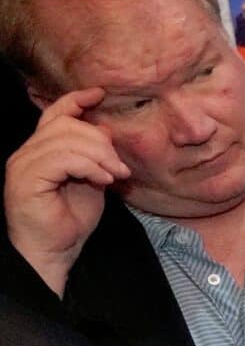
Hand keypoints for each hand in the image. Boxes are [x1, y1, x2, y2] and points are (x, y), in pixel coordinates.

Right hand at [5, 87, 124, 296]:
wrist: (56, 251)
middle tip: (120, 166)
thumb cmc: (71, 221)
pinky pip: (62, 159)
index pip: (54, 114)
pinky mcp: (26, 179)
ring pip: (65, 140)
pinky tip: (102, 180)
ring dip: (99, 155)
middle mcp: (26, 153)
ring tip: (114, 176)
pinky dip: (88, 166)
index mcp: (41, 150)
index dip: (76, 100)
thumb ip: (95, 156)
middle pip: (66, 125)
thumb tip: (106, 128)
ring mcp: (23, 165)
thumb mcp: (91, 181)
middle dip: (100, 141)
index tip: (100, 94)